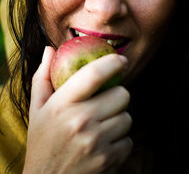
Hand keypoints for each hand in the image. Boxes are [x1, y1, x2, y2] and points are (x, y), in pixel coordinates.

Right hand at [23, 46, 132, 173]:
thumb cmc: (42, 142)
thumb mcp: (37, 109)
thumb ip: (42, 77)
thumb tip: (50, 50)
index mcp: (62, 105)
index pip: (93, 74)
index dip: (112, 62)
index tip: (120, 59)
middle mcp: (81, 121)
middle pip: (121, 94)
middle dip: (116, 95)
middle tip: (106, 102)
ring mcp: (96, 142)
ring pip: (127, 117)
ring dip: (118, 119)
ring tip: (101, 126)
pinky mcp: (108, 160)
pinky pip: (128, 140)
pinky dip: (120, 141)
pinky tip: (103, 144)